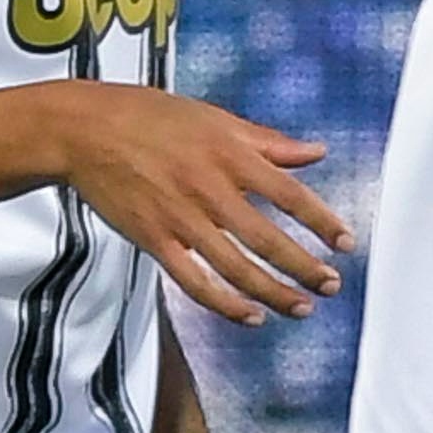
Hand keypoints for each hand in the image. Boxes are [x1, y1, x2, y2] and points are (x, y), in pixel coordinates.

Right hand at [57, 82, 349, 324]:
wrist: (86, 129)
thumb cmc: (151, 117)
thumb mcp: (216, 119)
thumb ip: (268, 142)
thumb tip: (316, 153)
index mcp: (231, 155)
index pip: (290, 194)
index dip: (322, 222)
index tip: (346, 244)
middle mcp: (211, 189)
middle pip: (267, 239)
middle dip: (304, 267)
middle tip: (330, 286)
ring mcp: (181, 218)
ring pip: (236, 268)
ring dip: (273, 293)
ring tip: (300, 308)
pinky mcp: (154, 240)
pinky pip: (195, 282)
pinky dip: (225, 304)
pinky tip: (250, 316)